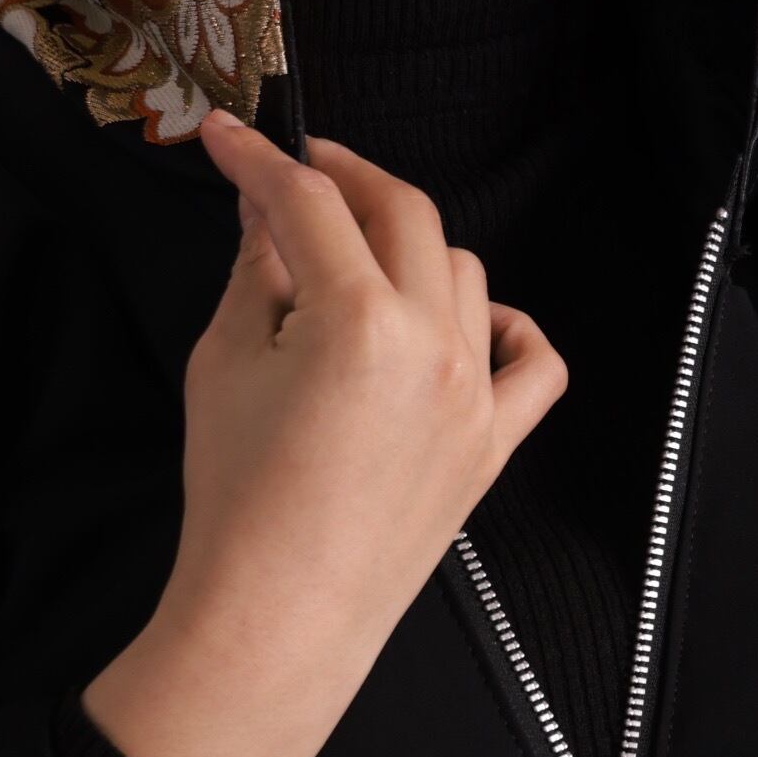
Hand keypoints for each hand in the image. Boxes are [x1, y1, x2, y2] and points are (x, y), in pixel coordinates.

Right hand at [83, 116, 565, 756]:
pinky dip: (507, 328)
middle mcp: (434, 346)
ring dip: (409, 248)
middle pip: (404, 213)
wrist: (276, 617)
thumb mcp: (224, 364)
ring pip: (464, 272)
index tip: (229, 139)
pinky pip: (533, 362)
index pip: (308, 204)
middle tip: (298, 174)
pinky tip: (466, 325)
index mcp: (359, 319)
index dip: (260, 160)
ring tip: (355, 259)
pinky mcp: (494, 443)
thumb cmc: (236, 499)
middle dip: (346, 178)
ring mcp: (476, 395)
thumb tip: (266, 218)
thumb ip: (253, 274)